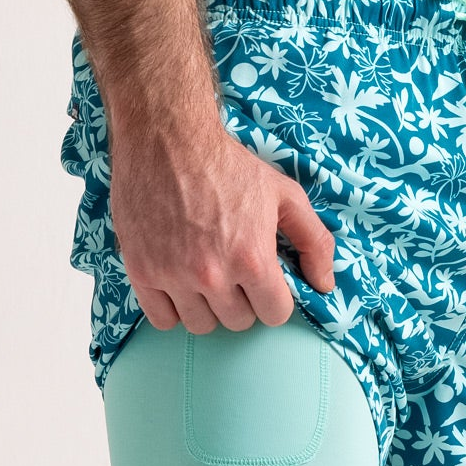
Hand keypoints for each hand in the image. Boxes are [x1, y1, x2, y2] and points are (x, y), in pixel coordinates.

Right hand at [109, 104, 335, 333]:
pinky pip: (162, 320)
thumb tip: (324, 284)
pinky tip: (181, 284)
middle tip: (236, 272)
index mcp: (252, 258)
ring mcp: (173, 275)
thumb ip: (314, 242)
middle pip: (238, 322)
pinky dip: (174, 309)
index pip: (275, 314)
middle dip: (244, 301)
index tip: (266, 281)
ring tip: (209, 277)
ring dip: (210, 308)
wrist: (167, 139)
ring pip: (201, 325)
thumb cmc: (229, 165)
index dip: (275, 298)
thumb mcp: (285, 195)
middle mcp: (213, 274)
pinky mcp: (141, 271)